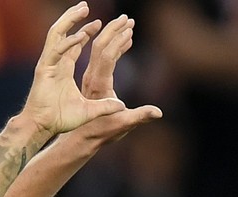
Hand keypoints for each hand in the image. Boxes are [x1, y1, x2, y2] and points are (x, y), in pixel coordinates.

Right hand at [22, 2, 125, 135]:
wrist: (42, 127)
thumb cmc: (61, 121)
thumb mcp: (89, 111)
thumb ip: (105, 106)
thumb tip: (121, 105)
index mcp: (66, 70)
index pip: (80, 45)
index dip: (91, 33)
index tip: (104, 24)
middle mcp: (58, 64)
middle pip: (68, 34)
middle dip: (78, 19)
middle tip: (87, 6)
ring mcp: (50, 65)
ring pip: (57, 35)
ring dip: (69, 20)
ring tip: (82, 9)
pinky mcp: (44, 71)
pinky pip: (56, 51)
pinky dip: (67, 43)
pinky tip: (80, 37)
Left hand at [76, 14, 162, 144]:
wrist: (81, 138)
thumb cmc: (100, 132)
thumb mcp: (121, 125)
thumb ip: (139, 116)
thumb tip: (157, 112)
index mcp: (97, 84)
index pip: (105, 56)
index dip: (117, 41)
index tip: (129, 29)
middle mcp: (91, 77)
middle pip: (98, 46)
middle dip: (112, 30)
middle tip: (127, 18)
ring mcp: (90, 77)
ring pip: (98, 49)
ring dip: (113, 35)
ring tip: (128, 24)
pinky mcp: (92, 79)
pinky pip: (101, 57)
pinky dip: (113, 46)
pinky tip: (125, 41)